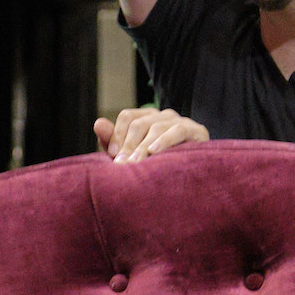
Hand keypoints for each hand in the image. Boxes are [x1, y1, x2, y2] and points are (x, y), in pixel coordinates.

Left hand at [94, 107, 209, 163]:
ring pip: (156, 127)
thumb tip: (98, 123)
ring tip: (135, 163)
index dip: (117, 133)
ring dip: (143, 147)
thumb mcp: (132, 156)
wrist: (193, 179)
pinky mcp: (197, 131)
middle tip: (122, 165)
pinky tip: (155, 151)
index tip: (113, 155)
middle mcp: (163, 116)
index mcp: (147, 118)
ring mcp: (180, 121)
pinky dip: (165, 140)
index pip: (128, 116)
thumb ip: (114, 142)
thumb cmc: (159, 166)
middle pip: (139, 123)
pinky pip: (178, 130)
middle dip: (128, 145)